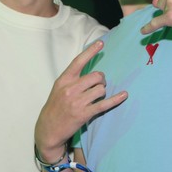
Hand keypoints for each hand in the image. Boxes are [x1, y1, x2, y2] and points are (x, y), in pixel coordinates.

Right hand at [34, 41, 127, 160]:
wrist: (48, 128)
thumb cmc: (55, 106)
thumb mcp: (59, 88)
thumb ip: (72, 79)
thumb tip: (91, 72)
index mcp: (64, 80)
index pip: (78, 62)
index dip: (90, 51)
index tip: (101, 43)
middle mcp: (70, 89)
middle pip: (96, 76)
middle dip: (102, 79)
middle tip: (99, 84)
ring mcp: (77, 102)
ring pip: (101, 89)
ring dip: (103, 91)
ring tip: (97, 96)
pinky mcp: (84, 114)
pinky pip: (104, 104)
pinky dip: (116, 99)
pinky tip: (123, 95)